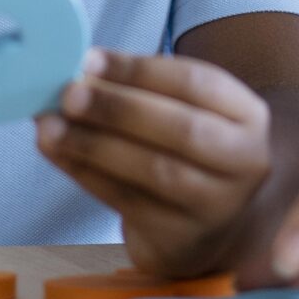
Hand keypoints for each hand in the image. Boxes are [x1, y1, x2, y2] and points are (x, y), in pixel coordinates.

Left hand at [35, 48, 272, 278]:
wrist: (210, 225)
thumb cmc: (187, 152)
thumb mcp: (182, 111)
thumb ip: (140, 90)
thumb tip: (76, 71)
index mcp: (248, 116)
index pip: (196, 82)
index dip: (140, 70)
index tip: (90, 59)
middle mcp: (245, 163)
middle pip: (181, 130)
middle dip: (118, 109)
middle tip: (68, 93)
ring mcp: (217, 207)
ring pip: (154, 171)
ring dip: (94, 145)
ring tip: (50, 126)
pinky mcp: (182, 240)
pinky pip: (127, 202)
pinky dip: (86, 174)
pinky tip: (58, 153)